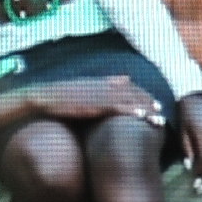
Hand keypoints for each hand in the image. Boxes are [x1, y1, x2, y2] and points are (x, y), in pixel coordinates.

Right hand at [34, 76, 163, 124]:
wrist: (40, 98)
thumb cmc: (56, 99)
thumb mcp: (77, 91)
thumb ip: (94, 90)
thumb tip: (107, 92)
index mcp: (97, 82)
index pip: (125, 85)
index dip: (140, 93)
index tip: (152, 102)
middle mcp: (101, 85)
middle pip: (132, 92)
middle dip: (148, 101)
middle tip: (161, 111)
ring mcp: (99, 94)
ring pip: (129, 100)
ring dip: (146, 109)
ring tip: (159, 119)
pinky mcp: (94, 104)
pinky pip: (117, 107)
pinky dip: (131, 110)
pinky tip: (142, 117)